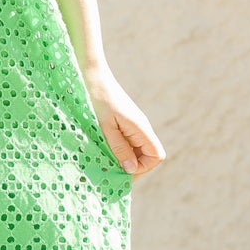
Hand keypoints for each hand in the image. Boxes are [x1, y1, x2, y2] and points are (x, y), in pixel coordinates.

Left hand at [81, 64, 166, 178]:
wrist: (93, 77)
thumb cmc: (99, 100)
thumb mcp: (106, 127)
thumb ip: (119, 148)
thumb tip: (131, 169)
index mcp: (141, 128)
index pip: (156, 155)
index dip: (143, 168)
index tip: (123, 171)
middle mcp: (141, 128)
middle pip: (148, 155)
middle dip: (133, 166)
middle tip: (113, 171)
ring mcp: (134, 125)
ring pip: (137, 150)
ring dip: (125, 158)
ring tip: (106, 162)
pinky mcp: (125, 123)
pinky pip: (128, 142)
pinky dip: (119, 150)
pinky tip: (105, 150)